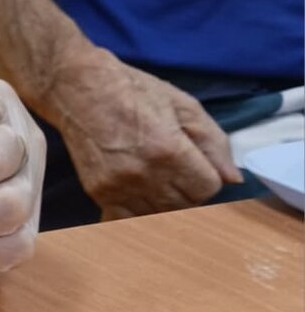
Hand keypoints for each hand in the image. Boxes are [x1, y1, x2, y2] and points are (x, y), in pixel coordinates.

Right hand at [43, 45, 241, 219]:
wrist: (79, 91)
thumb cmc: (134, 92)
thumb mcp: (183, 106)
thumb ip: (213, 142)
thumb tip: (233, 179)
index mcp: (170, 150)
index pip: (207, 190)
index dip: (208, 178)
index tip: (198, 165)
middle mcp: (144, 175)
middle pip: (184, 207)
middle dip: (188, 192)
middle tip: (178, 171)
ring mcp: (118, 188)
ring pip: (157, 216)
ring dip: (163, 203)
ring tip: (157, 180)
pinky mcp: (98, 194)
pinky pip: (127, 220)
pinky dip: (137, 212)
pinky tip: (138, 194)